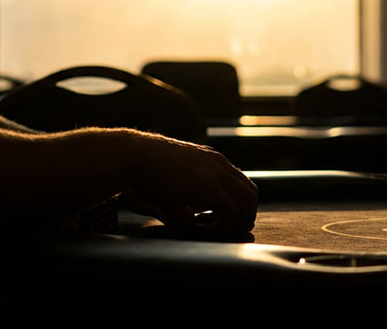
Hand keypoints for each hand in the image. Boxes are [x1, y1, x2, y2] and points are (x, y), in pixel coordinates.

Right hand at [126, 135, 257, 238]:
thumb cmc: (145, 168)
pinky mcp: (212, 190)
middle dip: (242, 213)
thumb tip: (190, 221)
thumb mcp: (172, 181)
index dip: (231, 203)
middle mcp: (220, 165)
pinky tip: (203, 229)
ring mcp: (218, 176)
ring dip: (238, 221)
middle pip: (251, 193)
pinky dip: (224, 227)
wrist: (136, 155)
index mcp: (211, 160)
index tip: (208, 216)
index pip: (238, 183)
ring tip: (215, 230)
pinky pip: (233, 215)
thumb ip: (186, 199)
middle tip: (220, 227)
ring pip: (249, 203)